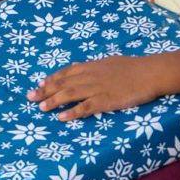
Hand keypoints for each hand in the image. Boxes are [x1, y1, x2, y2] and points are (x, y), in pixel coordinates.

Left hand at [32, 53, 163, 120]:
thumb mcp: (109, 62)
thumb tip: (79, 68)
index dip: (51, 79)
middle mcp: (90, 76)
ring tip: (41, 108)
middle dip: (45, 90)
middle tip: (30, 97)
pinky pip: (85, 108)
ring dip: (54, 101)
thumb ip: (93, 67)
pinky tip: (61, 118)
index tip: (39, 85)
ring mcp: (97, 88)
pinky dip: (72, 113)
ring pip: (70, 94)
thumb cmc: (133, 67)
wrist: (149, 72)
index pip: (66, 72)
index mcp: (92, 66)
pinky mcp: (106, 101)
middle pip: (63, 83)